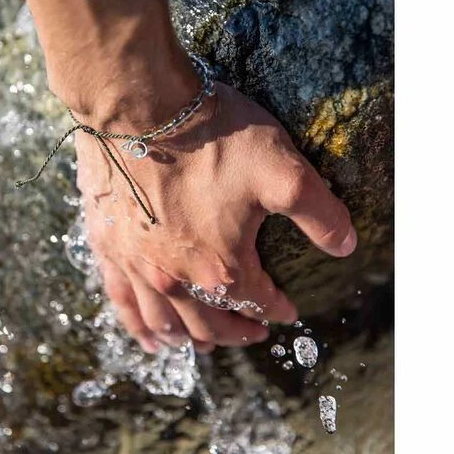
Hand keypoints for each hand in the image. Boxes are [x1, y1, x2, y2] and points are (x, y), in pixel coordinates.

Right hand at [75, 81, 356, 353]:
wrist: (137, 108)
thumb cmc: (210, 136)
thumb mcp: (281, 171)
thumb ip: (319, 213)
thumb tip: (345, 246)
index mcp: (222, 268)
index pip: (257, 303)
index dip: (277, 309)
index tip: (286, 309)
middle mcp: (176, 280)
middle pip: (211, 325)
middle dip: (237, 333)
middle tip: (251, 333)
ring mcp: (138, 268)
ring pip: (166, 324)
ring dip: (190, 340)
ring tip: (204, 346)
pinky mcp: (108, 249)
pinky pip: (122, 303)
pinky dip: (139, 328)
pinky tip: (149, 339)